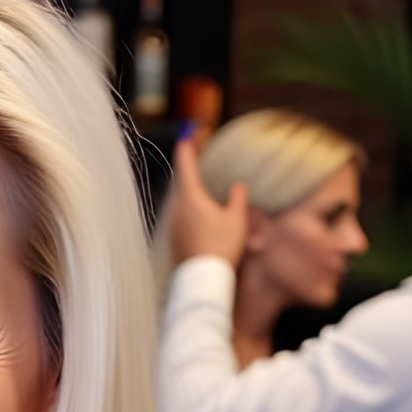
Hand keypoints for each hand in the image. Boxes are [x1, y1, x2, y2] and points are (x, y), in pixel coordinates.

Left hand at [167, 134, 248, 268]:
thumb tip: (237, 187)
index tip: (191, 131)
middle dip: (189, 159)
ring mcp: (173, 223)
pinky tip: (197, 203)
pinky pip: (180, 210)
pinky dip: (187, 199)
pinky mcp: (174, 236)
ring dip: (188, 180)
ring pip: (178, 194)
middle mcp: (177, 207)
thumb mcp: (237, 220)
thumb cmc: (221, 248)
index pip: (185, 163)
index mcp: (190, 197)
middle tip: (197, 144)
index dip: (188, 144)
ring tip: (198, 171)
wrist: (202, 281)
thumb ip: (238, 198)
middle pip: (180, 177)